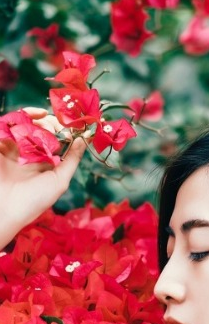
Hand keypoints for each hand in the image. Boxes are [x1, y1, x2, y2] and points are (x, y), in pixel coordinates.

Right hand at [0, 108, 86, 249]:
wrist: (4, 208)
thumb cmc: (35, 200)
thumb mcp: (60, 181)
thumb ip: (72, 160)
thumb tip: (85, 140)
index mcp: (43, 164)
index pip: (54, 142)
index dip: (64, 132)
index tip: (75, 126)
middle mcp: (27, 155)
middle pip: (40, 130)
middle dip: (51, 124)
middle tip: (58, 122)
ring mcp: (12, 148)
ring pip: (24, 124)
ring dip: (37, 118)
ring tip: (47, 117)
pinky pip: (8, 124)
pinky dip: (21, 115)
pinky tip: (34, 114)